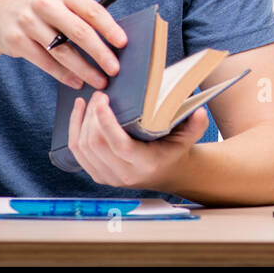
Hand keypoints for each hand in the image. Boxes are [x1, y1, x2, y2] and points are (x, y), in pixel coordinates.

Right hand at [0, 0, 127, 89]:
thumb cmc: (40, 11)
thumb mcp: (59, 2)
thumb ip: (81, 15)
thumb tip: (113, 40)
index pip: (92, 10)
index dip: (109, 28)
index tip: (123, 43)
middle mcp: (45, 3)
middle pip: (79, 31)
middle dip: (100, 53)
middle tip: (114, 69)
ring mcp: (28, 21)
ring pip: (62, 51)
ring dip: (84, 69)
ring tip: (99, 81)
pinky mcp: (16, 40)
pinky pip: (45, 62)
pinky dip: (64, 75)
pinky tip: (77, 82)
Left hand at [68, 91, 207, 190]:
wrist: (168, 173)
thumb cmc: (175, 150)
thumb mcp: (188, 138)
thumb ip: (195, 125)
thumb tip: (199, 111)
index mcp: (144, 164)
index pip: (118, 145)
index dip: (106, 122)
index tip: (102, 100)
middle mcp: (123, 174)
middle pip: (96, 144)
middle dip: (92, 116)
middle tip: (98, 95)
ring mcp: (108, 177)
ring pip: (83, 148)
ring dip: (81, 122)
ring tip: (87, 101)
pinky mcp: (98, 175)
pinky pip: (78, 154)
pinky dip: (74, 131)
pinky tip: (78, 113)